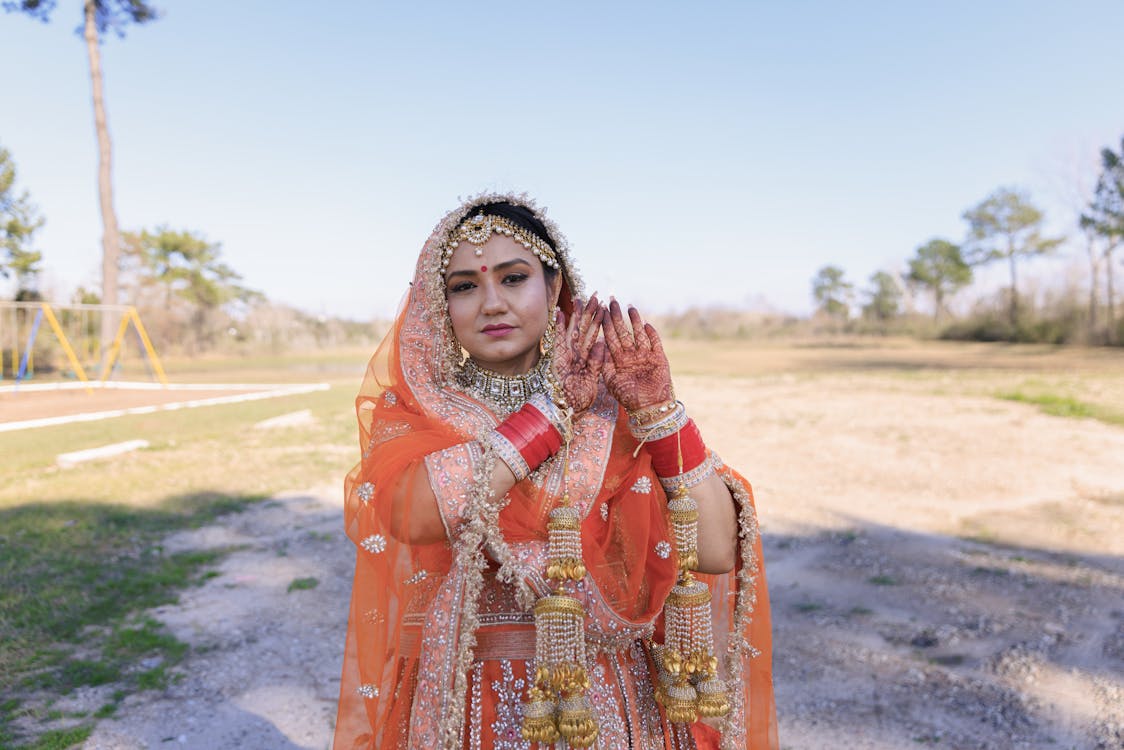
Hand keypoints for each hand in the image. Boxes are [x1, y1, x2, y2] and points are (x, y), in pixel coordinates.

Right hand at [551, 294, 605, 412]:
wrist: (564, 412)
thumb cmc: (578, 400)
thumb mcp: (593, 381)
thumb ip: (597, 363)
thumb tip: (602, 343)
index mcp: (586, 359)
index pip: (594, 336)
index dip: (599, 321)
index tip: (604, 307)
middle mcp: (576, 355)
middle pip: (584, 329)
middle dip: (590, 313)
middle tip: (595, 296)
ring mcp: (567, 356)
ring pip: (574, 331)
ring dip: (577, 316)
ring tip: (580, 299)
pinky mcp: (558, 360)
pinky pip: (559, 342)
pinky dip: (559, 328)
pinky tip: (561, 314)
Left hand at [601, 299, 672, 412]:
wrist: (649, 408)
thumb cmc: (628, 397)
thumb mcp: (611, 381)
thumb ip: (604, 364)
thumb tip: (598, 345)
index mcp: (618, 359)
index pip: (610, 338)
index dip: (605, 324)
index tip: (600, 310)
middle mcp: (631, 355)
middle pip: (623, 332)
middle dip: (617, 317)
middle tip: (612, 300)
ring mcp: (645, 355)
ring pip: (638, 334)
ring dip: (634, 321)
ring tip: (629, 307)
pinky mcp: (659, 358)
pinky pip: (655, 343)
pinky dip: (652, 334)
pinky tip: (646, 324)